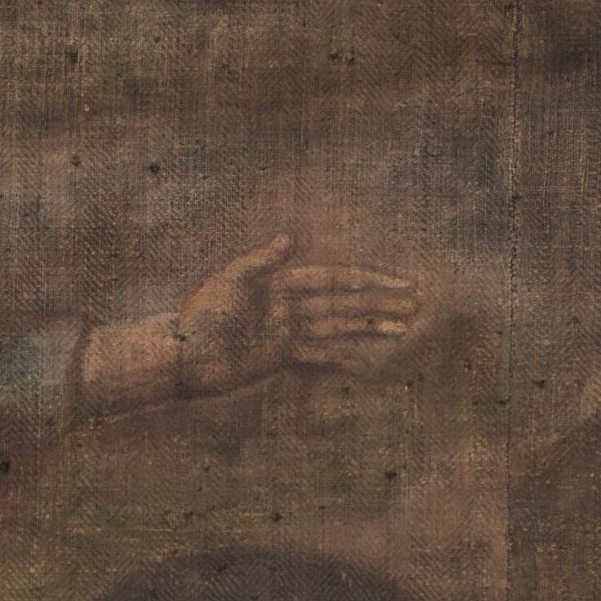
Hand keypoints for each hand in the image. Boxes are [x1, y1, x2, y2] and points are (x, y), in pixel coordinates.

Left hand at [168, 234, 422, 396]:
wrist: (184, 355)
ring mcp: (288, 331)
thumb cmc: (201, 315)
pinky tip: (366, 361)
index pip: (331, 280)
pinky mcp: (280, 355)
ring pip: (339, 327)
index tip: (394, 282)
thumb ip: (261, 261)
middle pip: (344, 302)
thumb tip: (291, 238)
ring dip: (371, 327)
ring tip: (404, 328)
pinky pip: (318, 356)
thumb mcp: (229, 282)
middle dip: (379, 301)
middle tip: (415, 300)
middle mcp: (289, 306)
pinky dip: (342, 358)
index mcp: (280, 284)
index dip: (363, 280)